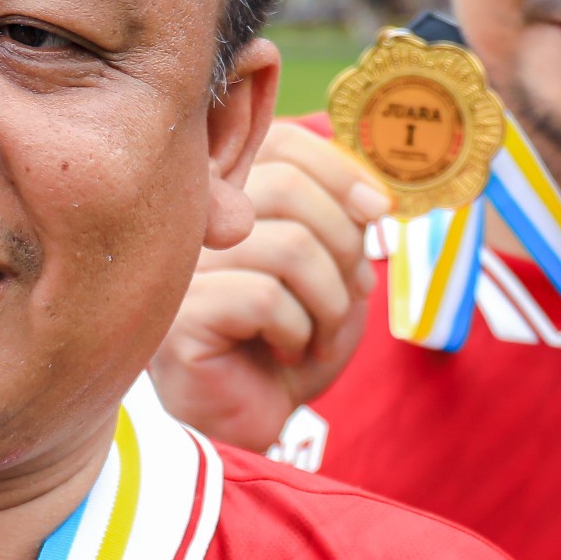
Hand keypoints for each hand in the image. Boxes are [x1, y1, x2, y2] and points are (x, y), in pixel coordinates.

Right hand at [150, 124, 386, 449]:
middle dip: (345, 244)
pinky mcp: (181, 317)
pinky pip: (267, 299)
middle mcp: (197, 222)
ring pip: (290, 246)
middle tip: (350, 296)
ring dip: (331, 300)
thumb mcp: (332, 270)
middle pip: (288, 187)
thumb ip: (344, 219)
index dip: (342, 169)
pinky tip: (286, 352)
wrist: (253, 418)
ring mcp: (182, 268)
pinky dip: (300, 331)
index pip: (283, 142)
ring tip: (320, 333)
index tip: (379, 211)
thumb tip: (373, 198)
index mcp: (231, 196)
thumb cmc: (290, 341)